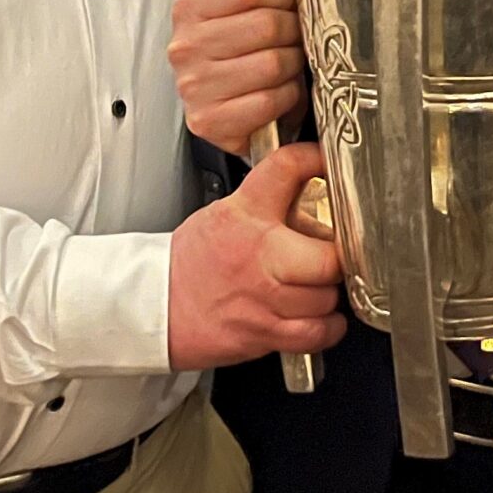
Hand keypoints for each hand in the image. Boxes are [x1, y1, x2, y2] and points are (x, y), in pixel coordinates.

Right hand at [167, 142, 344, 368]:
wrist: (154, 306)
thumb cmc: (189, 263)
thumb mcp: (223, 214)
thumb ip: (264, 201)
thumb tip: (306, 183)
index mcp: (244, 214)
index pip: (287, 169)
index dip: (316, 159)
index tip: (327, 163)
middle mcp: (259, 254)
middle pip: (329, 256)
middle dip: (338, 257)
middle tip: (332, 254)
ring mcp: (264, 297)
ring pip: (326, 297)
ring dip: (329, 293)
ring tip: (316, 286)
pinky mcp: (264, 333)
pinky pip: (317, 333)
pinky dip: (328, 327)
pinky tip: (320, 316)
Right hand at [169, 0, 306, 155]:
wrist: (250, 107)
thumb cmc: (261, 45)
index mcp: (192, 5)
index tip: (291, 3)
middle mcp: (184, 45)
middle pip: (267, 26)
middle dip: (294, 34)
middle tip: (297, 39)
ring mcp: (192, 87)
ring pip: (270, 66)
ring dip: (292, 68)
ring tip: (288, 67)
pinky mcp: (206, 124)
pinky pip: (265, 104)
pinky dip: (285, 100)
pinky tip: (280, 95)